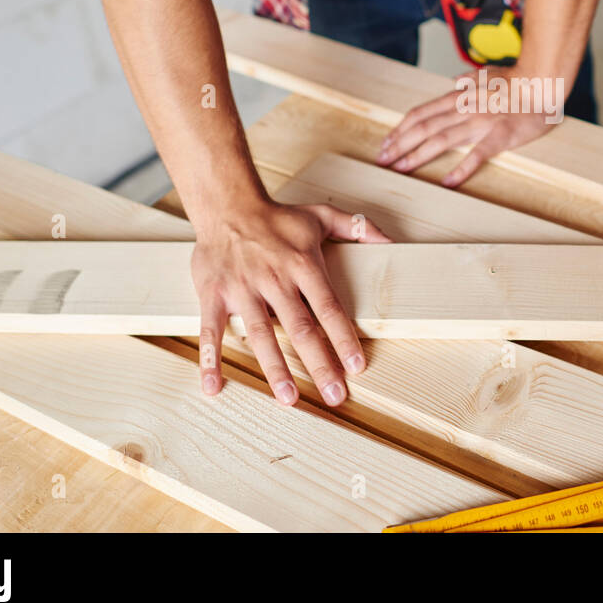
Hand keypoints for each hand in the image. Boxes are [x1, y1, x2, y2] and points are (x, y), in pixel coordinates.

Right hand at [190, 199, 389, 404]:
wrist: (227, 205)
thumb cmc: (277, 217)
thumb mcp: (322, 215)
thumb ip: (358, 228)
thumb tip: (391, 242)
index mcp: (303, 264)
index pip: (329, 308)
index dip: (344, 338)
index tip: (357, 366)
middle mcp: (275, 280)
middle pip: (300, 328)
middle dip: (319, 364)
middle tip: (334, 395)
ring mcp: (243, 289)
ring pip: (261, 335)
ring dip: (275, 368)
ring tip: (289, 398)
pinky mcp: (214, 295)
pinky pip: (211, 330)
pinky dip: (211, 359)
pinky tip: (213, 386)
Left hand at [378, 66, 562, 186]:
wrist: (544, 80)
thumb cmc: (520, 78)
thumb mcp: (490, 73)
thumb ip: (470, 78)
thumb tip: (454, 80)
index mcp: (461, 96)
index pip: (423, 113)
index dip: (401, 128)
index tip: (387, 142)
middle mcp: (465, 108)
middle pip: (425, 127)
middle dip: (400, 144)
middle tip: (383, 160)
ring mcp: (482, 122)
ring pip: (442, 139)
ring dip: (418, 155)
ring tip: (401, 168)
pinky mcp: (500, 135)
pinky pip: (478, 154)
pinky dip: (462, 168)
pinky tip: (448, 182)